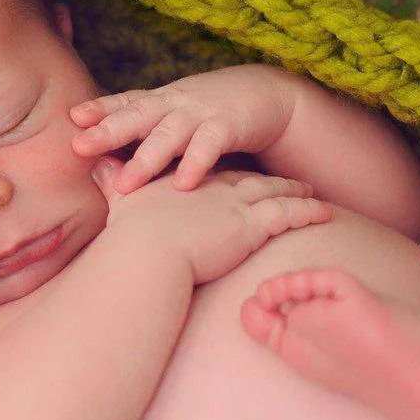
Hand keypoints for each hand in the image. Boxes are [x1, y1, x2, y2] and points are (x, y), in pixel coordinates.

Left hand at [70, 64, 294, 193]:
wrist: (270, 96)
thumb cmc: (214, 112)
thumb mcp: (177, 115)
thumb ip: (147, 132)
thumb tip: (103, 159)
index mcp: (161, 101)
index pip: (126, 103)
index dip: (100, 109)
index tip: (73, 118)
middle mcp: (176, 104)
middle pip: (137, 116)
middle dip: (108, 131)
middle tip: (79, 146)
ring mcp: (202, 112)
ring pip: (169, 134)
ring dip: (146, 159)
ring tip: (125, 184)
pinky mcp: (230, 125)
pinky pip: (209, 146)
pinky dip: (196, 163)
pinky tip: (183, 184)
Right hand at [93, 161, 330, 284]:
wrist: (145, 252)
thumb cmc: (130, 235)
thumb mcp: (120, 203)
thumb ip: (111, 184)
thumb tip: (94, 168)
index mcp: (187, 183)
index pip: (214, 174)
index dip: (230, 173)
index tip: (241, 174)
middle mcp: (214, 188)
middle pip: (249, 179)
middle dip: (269, 178)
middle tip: (289, 177)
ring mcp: (235, 204)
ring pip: (274, 192)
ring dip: (295, 190)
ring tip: (312, 191)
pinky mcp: (252, 225)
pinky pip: (289, 214)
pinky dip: (308, 212)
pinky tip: (325, 213)